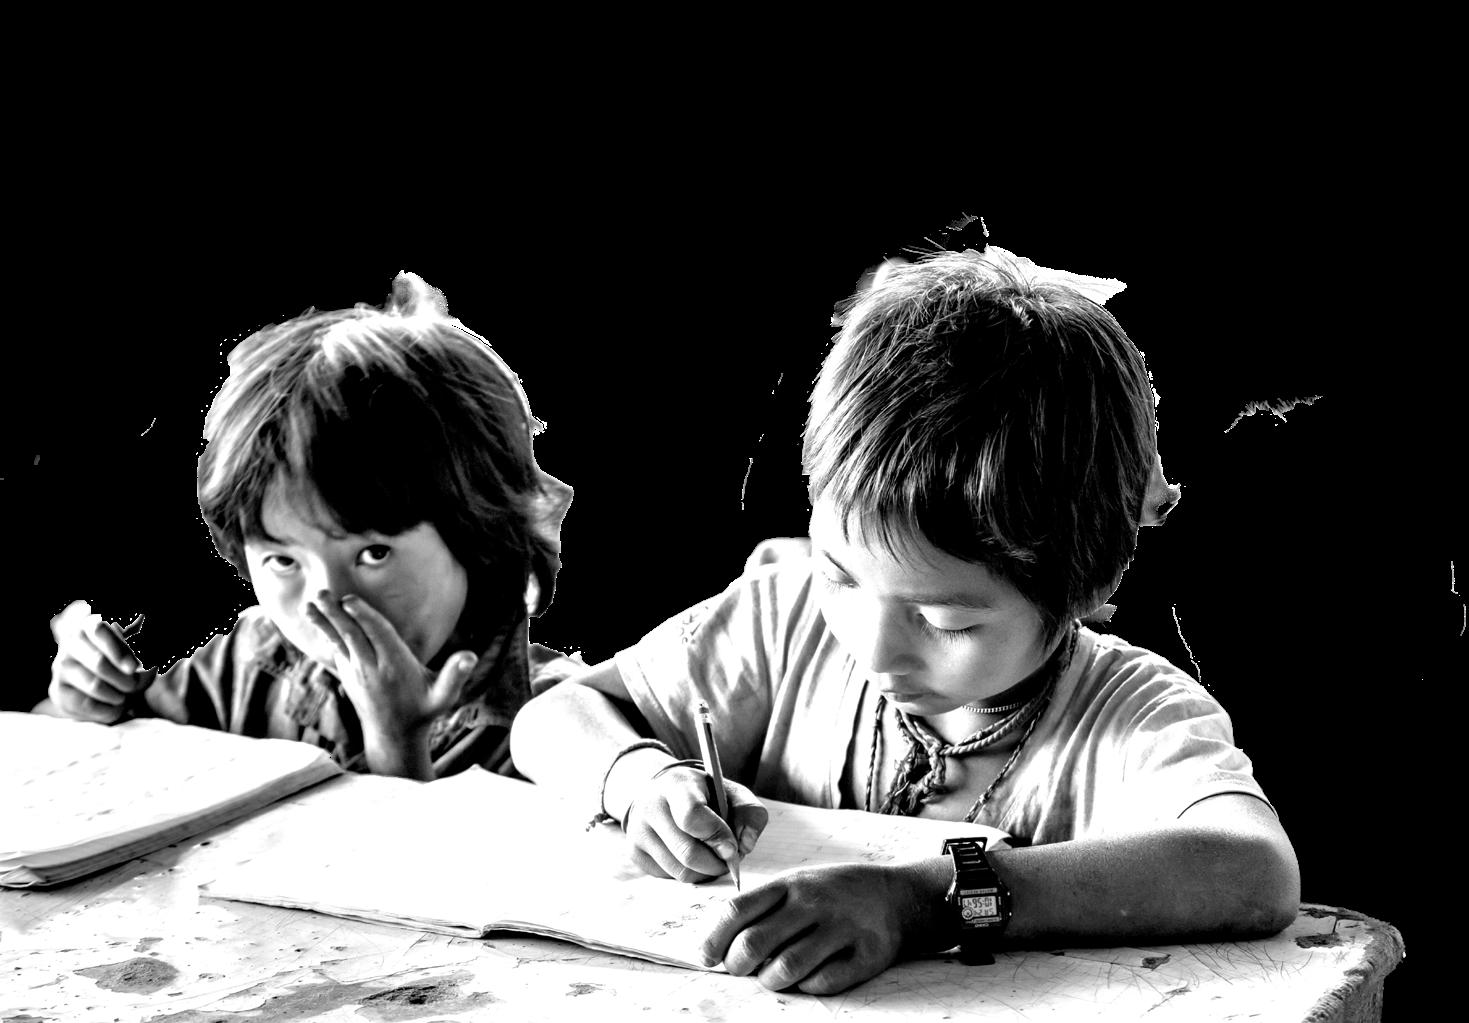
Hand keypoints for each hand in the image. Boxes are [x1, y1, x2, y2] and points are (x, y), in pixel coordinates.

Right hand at [48, 600, 144, 722]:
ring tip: (125, 695)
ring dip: (118, 695)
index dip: (118, 650)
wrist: (113, 687)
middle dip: (125, 679)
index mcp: (92, 623)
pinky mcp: (57, 690)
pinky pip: (85, 704)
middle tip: (134, 685)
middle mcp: (71, 641)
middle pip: (99, 662)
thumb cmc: (131, 663)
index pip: (100, 629)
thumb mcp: (143, 654)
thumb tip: (145, 664)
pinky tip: (115, 706)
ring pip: (94, 685)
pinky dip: (108, 710)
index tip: (133, 668)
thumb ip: (146, 651)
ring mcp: (61, 666)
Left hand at [306, 591, 476, 758]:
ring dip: (323, 623)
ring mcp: (356, 675)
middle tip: (320, 594)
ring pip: (338, 643)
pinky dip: (325, 636)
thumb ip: (455, 675)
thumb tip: (471, 656)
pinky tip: (316, 622)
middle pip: (352, 636)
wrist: (395, 738)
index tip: (350, 600)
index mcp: (395, 668)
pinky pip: (335, 653)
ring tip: (308, 606)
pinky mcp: (348, 679)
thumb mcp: (444, 696)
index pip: (377, 636)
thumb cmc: (423, 711)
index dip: (364, 617)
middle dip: (336, 615)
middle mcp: (371, 670)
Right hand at [621, 763, 768, 883]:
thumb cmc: (704, 794)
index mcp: (677, 785)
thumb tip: (744, 847)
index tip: (733, 848)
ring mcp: (637, 831)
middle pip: (688, 853)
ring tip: (713, 856)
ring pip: (680, 872)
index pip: (691, 816)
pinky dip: (689, 874)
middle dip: (717, 863)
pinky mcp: (634, 852)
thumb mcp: (730, 792)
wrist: (661, 791)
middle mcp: (650, 807)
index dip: (717, 837)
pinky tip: (692, 856)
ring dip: (705, 872)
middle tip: (729, 858)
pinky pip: (669, 878)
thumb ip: (749, 813)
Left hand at [700, 863, 926, 993]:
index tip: (707, 957)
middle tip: (740, 971)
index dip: (713, 939)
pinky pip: (824, 982)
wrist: (897, 896)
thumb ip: (762, 909)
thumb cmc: (833, 895)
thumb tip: (717, 947)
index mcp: (790, 884)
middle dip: (737, 966)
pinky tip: (809, 978)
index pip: (737, 910)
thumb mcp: (797, 885)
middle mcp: (813, 902)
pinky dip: (808, 987)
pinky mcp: (866, 954)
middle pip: (755, 942)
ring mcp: (841, 927)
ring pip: (787, 967)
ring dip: (770, 981)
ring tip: (772, 978)